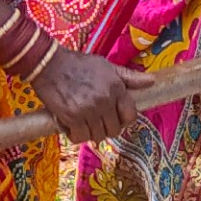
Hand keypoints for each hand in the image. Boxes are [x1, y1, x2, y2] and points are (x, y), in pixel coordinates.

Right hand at [29, 46, 144, 143]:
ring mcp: (88, 110)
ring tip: (84, 124)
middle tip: (96, 122)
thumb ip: (129, 77)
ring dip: (91, 133)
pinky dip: (76, 135)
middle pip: (114, 130)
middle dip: (106, 128)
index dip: (124, 120)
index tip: (115, 118)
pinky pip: (79, 137)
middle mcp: (104, 100)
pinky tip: (72, 126)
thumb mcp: (106, 66)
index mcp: (115, 87)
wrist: (48, 64)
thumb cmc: (78, 64)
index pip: (130, 116)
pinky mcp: (71, 117)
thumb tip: (152, 81)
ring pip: (97, 136)